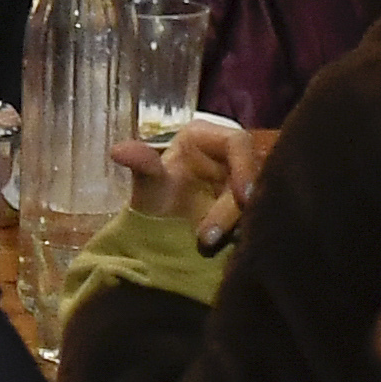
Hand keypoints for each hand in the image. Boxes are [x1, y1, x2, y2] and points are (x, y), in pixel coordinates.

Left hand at [116, 118, 253, 232]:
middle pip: (255, 171)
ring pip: (262, 194)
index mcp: (205, 137)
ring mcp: (244, 179)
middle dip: (239, 204)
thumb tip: (117, 150)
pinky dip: (251, 227)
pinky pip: (262, 211)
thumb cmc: (156, 202)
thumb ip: (142, 166)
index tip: (244, 197)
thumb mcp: (149, 186)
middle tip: (214, 234)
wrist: (164, 235)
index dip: (245, 167)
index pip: (238, 142)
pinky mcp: (252, 203)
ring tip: (210, 243)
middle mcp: (230, 154)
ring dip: (243, 220)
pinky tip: (233, 244)